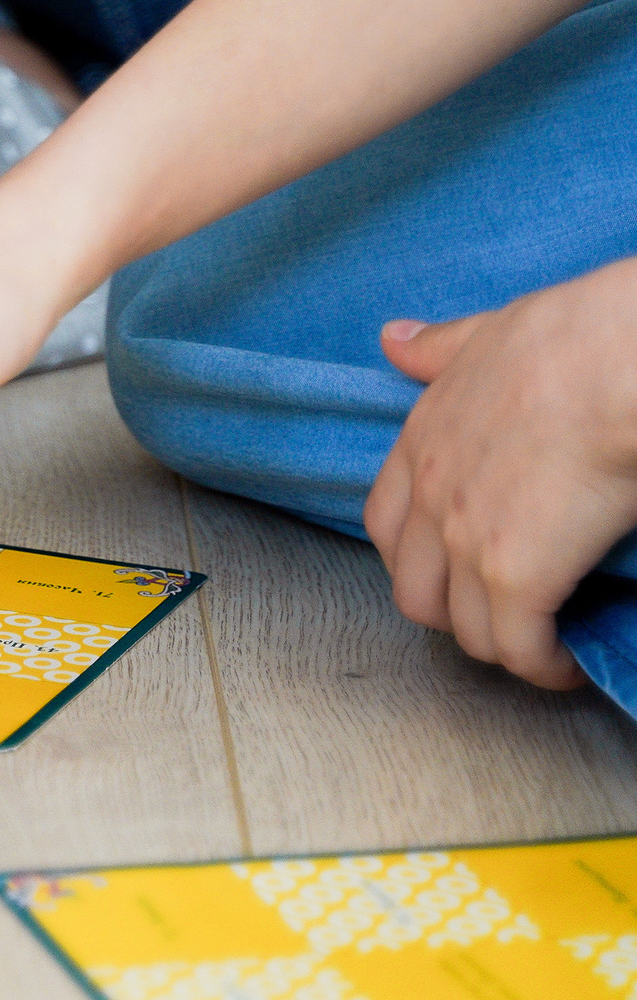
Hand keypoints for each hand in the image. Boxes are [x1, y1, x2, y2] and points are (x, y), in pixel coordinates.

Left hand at [366, 257, 636, 689]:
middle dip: (455, 612)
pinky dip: (542, 666)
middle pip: (414, 590)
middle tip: (504, 614)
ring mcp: (464, 541)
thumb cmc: (576, 338)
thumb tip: (395, 341)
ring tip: (542, 644)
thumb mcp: (488, 332)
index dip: (417, 558)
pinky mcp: (514, 576)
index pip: (386, 525)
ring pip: (464, 629)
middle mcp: (429, 497)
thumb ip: (441, 349)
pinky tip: (567, 665)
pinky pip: (517, 649)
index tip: (456, 570)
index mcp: (421, 442)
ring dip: (503, 643)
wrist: (617, 363)